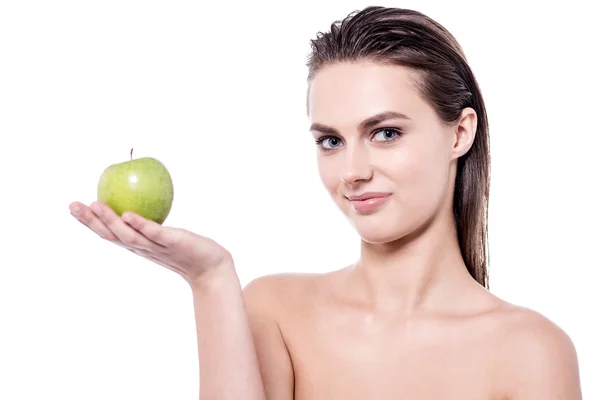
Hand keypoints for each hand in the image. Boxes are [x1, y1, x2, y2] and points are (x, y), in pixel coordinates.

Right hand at [69, 201, 233, 286]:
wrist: (211, 268)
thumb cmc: (188, 249)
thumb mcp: (165, 235)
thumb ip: (151, 224)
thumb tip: (139, 199)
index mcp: (138, 245)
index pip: (108, 234)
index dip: (90, 222)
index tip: (74, 207)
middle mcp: (142, 247)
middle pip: (111, 235)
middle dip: (90, 221)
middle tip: (73, 205)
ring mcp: (156, 247)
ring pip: (128, 235)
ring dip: (110, 221)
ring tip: (96, 205)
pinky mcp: (172, 243)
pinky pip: (154, 233)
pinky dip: (140, 225)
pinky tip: (128, 214)